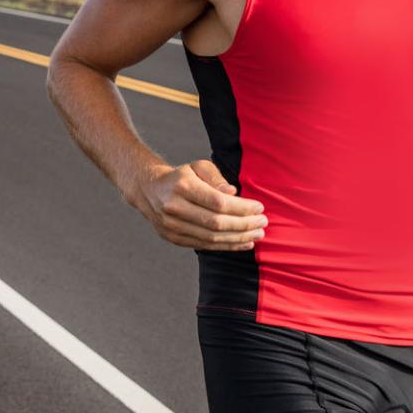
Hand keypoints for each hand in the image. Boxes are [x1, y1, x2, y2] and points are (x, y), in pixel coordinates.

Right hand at [129, 159, 267, 250]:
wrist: (148, 190)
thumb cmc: (181, 176)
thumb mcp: (197, 166)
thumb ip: (216, 178)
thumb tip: (233, 193)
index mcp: (182, 186)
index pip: (218, 202)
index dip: (242, 208)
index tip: (260, 208)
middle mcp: (174, 207)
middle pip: (216, 222)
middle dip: (244, 225)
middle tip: (263, 223)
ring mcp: (172, 226)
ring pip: (211, 237)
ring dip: (239, 238)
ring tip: (258, 235)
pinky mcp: (173, 238)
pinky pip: (204, 245)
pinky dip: (226, 246)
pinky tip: (244, 243)